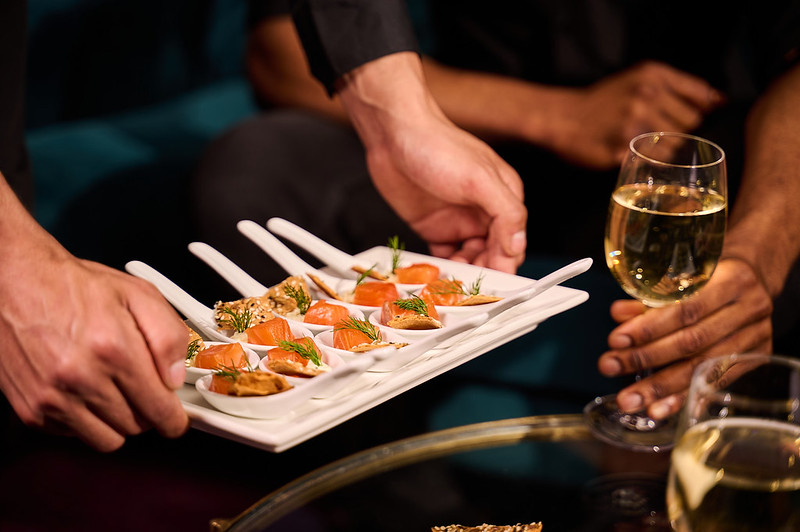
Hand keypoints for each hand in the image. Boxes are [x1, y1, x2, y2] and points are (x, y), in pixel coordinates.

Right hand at [0, 232, 188, 450]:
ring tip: (116, 390)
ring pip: (108, 439)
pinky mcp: (32, 410)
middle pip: (136, 426)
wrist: (15, 283)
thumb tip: (175, 376)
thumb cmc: (74, 286)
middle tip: (144, 389)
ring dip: (119, 421)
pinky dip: (88, 421)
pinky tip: (87, 391)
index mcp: (113, 348)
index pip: (158, 409)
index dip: (174, 419)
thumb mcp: (138, 294)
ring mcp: (53, 398)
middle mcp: (82, 377)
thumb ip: (168, 336)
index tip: (177, 420)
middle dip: (148, 412)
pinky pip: (76, 435)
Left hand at [337, 52, 527, 272]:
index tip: (496, 284)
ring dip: (464, 273)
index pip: (513, 241)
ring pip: (470, 259)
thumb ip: (505, 212)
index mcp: (503, 197)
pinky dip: (444, 269)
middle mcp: (484, 212)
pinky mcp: (434, 227)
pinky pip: (444, 257)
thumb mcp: (479, 178)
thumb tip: (518, 243)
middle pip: (493, 254)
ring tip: (453, 283)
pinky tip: (437, 276)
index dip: (506, 263)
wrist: (393, 134)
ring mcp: (458, 221)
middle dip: (485, 272)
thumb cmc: (438, 146)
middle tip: (471, 287)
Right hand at [547, 61, 723, 169]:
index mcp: (652, 75)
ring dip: (666, 148)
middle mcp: (645, 96)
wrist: (563, 118)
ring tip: (642, 142)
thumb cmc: (603, 101)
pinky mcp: (623, 150)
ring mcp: (634, 124)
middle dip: (679, 129)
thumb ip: (678, 86)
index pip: (700, 96)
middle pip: (692, 122)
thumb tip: (719, 101)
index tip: (683, 116)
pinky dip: (652, 161)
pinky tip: (635, 152)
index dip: (698, 109)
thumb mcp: (639, 79)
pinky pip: (657, 161)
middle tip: (654, 129)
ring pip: (677, 144)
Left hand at [597, 259, 772, 418]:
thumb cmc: (709, 279)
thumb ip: (649, 298)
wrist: (751, 283)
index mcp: (731, 279)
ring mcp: (756, 336)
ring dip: (660, 387)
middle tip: (610, 368)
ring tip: (629, 399)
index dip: (649, 328)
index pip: (685, 309)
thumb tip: (618, 314)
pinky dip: (684, 397)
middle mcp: (749, 308)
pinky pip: (715, 383)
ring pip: (702, 367)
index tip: (616, 341)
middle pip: (692, 341)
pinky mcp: (756, 358)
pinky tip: (659, 409)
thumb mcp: (682, 279)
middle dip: (646, 358)